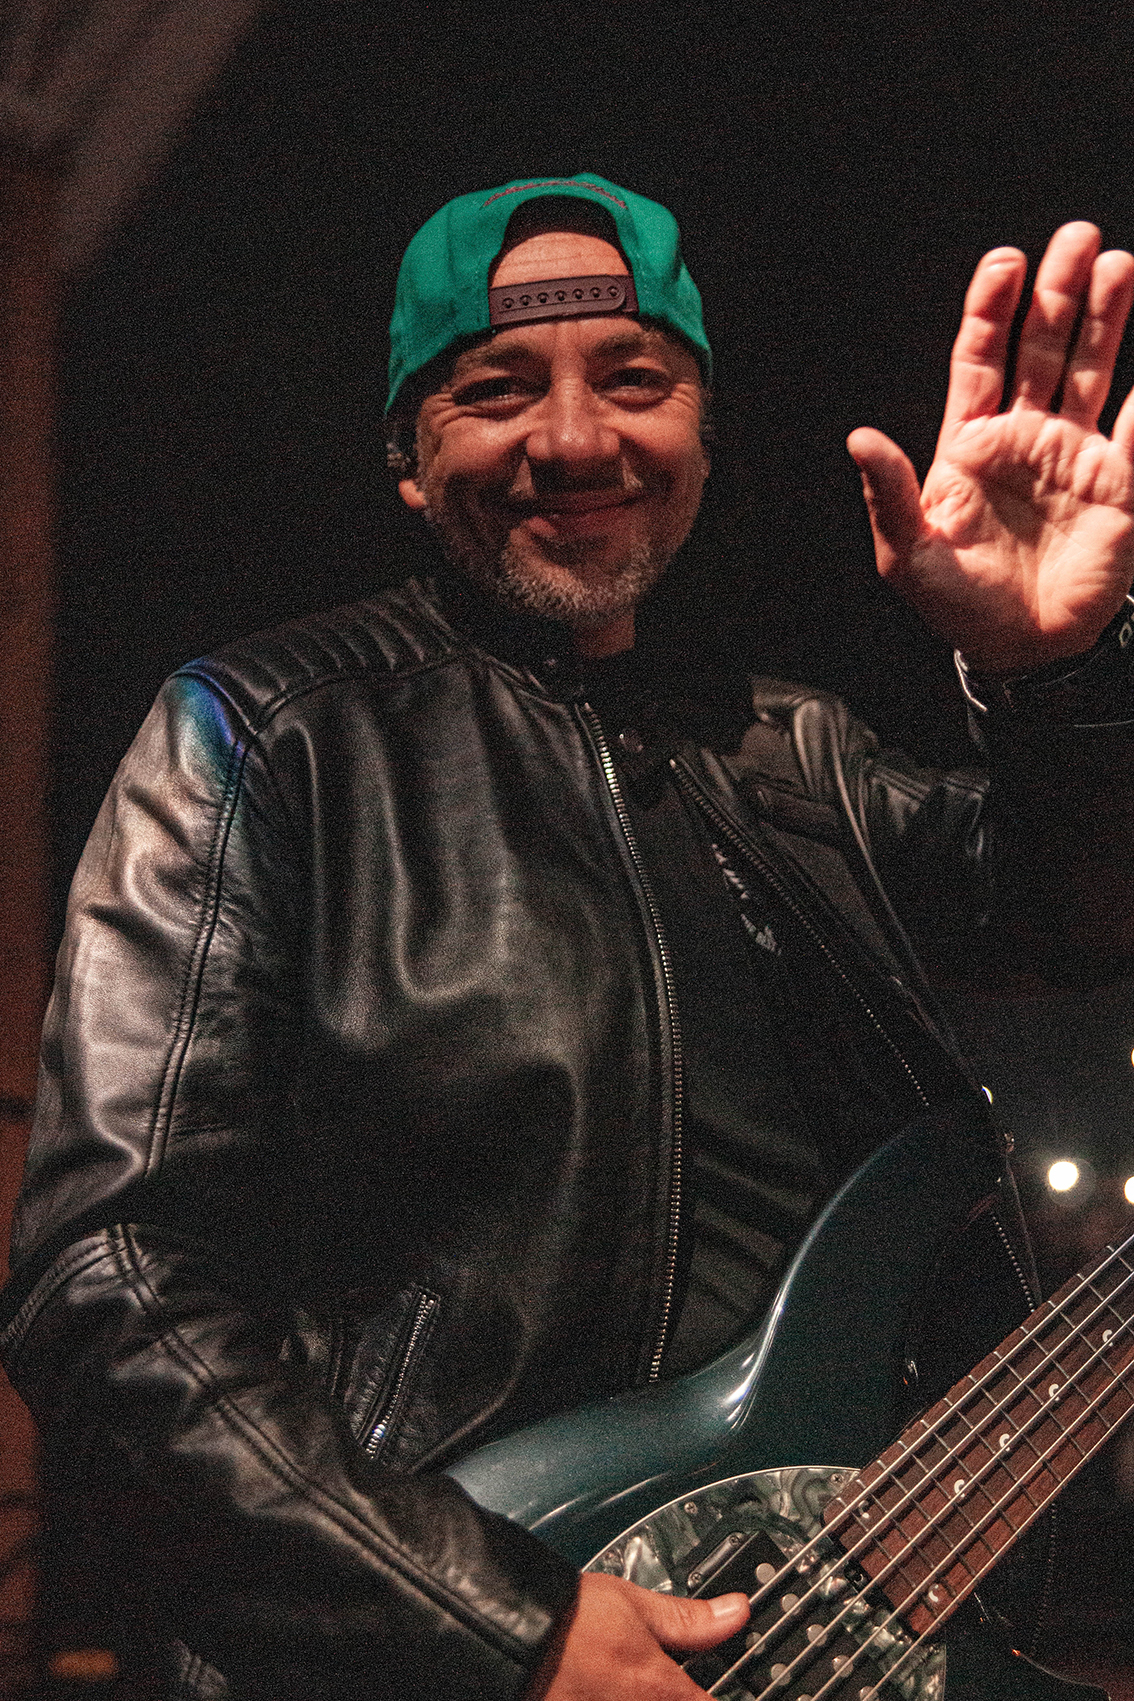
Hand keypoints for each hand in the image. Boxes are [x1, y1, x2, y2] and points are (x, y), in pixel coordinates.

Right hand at [525, 1573, 749, 1700]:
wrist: (506, 1637)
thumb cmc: (564, 1622)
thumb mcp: (633, 1606)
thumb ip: (689, 1620)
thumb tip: (736, 1612)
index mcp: (662, 1693)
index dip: (717, 1695)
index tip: (708, 1687)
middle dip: (677, 1696)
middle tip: (647, 1679)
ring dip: (640, 1699)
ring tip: (622, 1681)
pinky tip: (604, 1690)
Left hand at [848, 222, 1133, 671]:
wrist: (1023, 651)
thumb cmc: (959, 608)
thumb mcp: (909, 554)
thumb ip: (890, 493)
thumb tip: (859, 438)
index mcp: (971, 445)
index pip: (980, 360)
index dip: (990, 310)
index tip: (1003, 262)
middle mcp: (1025, 438)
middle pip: (1042, 348)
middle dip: (1057, 292)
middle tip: (1075, 238)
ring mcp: (1074, 454)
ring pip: (1091, 368)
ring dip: (1105, 316)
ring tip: (1116, 263)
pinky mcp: (1118, 481)